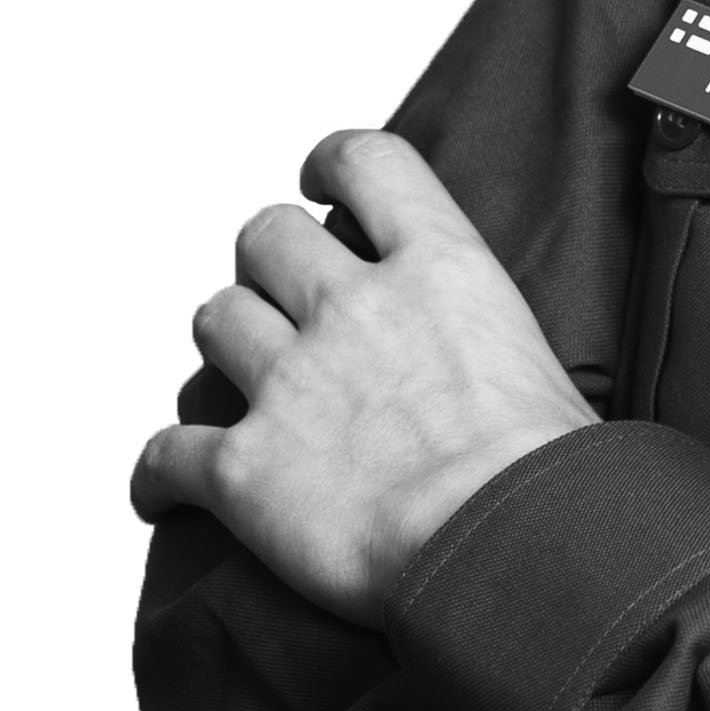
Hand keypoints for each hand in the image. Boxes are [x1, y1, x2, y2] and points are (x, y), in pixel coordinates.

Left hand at [128, 130, 597, 626]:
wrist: (513, 547)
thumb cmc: (551, 477)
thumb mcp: (543, 362)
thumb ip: (492, 338)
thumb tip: (508, 379)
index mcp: (437, 269)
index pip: (367, 163)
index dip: (331, 163)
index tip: (319, 183)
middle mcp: (352, 308)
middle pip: (267, 238)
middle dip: (268, 266)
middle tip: (286, 303)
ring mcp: (290, 384)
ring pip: (214, 319)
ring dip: (225, 345)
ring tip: (241, 380)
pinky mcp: (244, 469)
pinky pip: (166, 454)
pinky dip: (157, 474)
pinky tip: (162, 492)